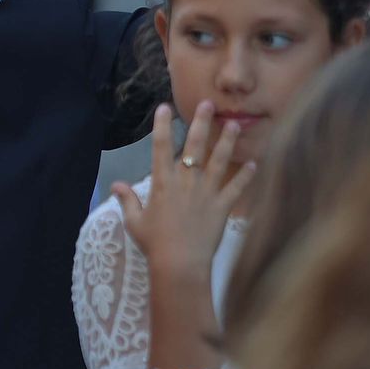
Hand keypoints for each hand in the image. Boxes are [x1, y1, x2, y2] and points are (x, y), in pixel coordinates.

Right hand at [115, 101, 255, 289]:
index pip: (160, 148)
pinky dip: (245, 176)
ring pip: (219, 161)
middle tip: (209, 104)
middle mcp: (186, 182)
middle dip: (201, 123)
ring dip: (227, 142)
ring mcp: (206, 192)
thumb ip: (127, 200)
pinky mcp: (222, 206)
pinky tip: (254, 163)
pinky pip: (236, 188)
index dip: (162, 126)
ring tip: (234, 125)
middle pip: (195, 146)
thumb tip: (115, 184)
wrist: (180, 264)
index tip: (164, 107)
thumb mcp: (135, 222)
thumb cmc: (154, 243)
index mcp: (163, 183)